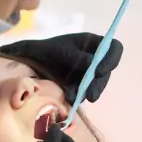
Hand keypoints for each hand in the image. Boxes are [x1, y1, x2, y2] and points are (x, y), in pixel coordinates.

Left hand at [0, 33, 122, 103]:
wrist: (28, 62)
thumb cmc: (45, 50)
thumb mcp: (60, 50)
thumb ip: (76, 56)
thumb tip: (91, 64)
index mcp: (92, 43)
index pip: (114, 48)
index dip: (111, 59)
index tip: (99, 71)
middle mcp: (94, 58)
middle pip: (106, 70)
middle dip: (99, 84)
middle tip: (91, 96)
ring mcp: (88, 73)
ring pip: (97, 84)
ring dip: (89, 92)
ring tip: (74, 97)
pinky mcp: (80, 86)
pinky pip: (85, 93)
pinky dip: (78, 96)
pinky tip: (69, 98)